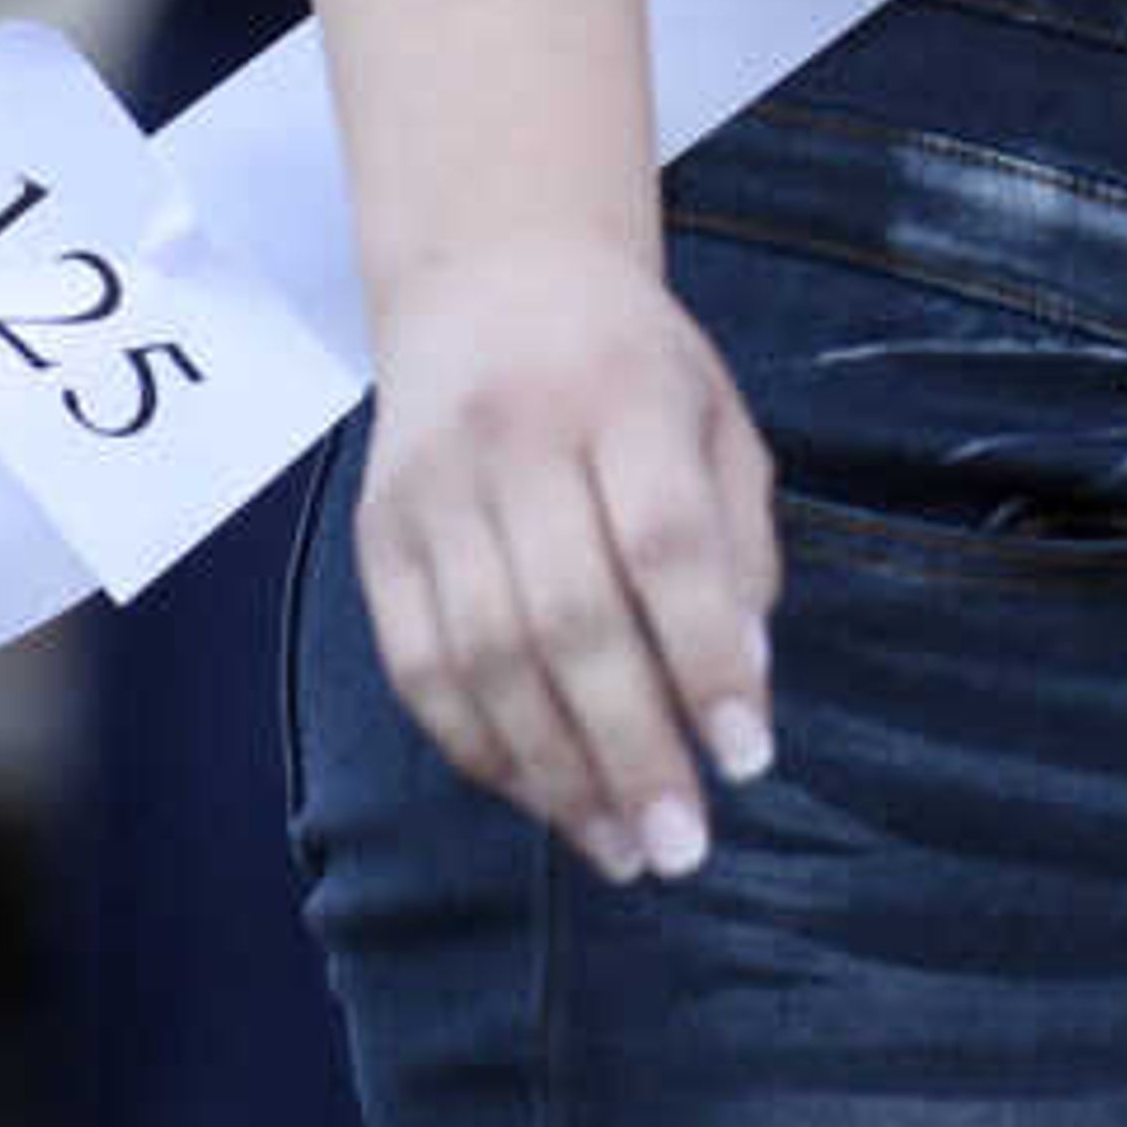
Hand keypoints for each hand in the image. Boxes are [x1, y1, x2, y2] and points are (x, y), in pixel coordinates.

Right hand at [350, 226, 780, 881]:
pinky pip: (419, 665)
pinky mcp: (377, 534)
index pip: (663, 542)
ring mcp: (433, 489)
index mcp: (624, 394)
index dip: (704, 658)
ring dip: (554, 773)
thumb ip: (738, 544)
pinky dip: (479, 747)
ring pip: (484, 656)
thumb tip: (744, 682)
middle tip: (681, 847)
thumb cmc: (633, 367)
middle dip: (630, 747)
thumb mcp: (717, 418)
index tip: (750, 759)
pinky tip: (540, 796)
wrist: (491, 278)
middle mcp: (518, 438)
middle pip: (568, 615)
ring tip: (620, 848)